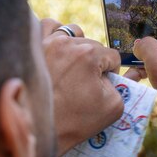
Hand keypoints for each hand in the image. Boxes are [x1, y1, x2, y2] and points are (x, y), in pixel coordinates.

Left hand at [41, 19, 123, 156]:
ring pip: (71, 33)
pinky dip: (54, 33)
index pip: (112, 56)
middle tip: (85, 84)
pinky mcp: (32, 47)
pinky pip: (46, 26)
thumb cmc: (74, 121)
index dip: (111, 73)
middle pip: (92, 45)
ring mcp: (46, 42)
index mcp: (89, 55)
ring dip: (77, 45)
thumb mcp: (112, 107)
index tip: (102, 86)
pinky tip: (56, 48)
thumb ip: (123, 85)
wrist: (37, 130)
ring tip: (72, 65)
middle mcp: (67, 43)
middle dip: (93, 62)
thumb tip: (117, 74)